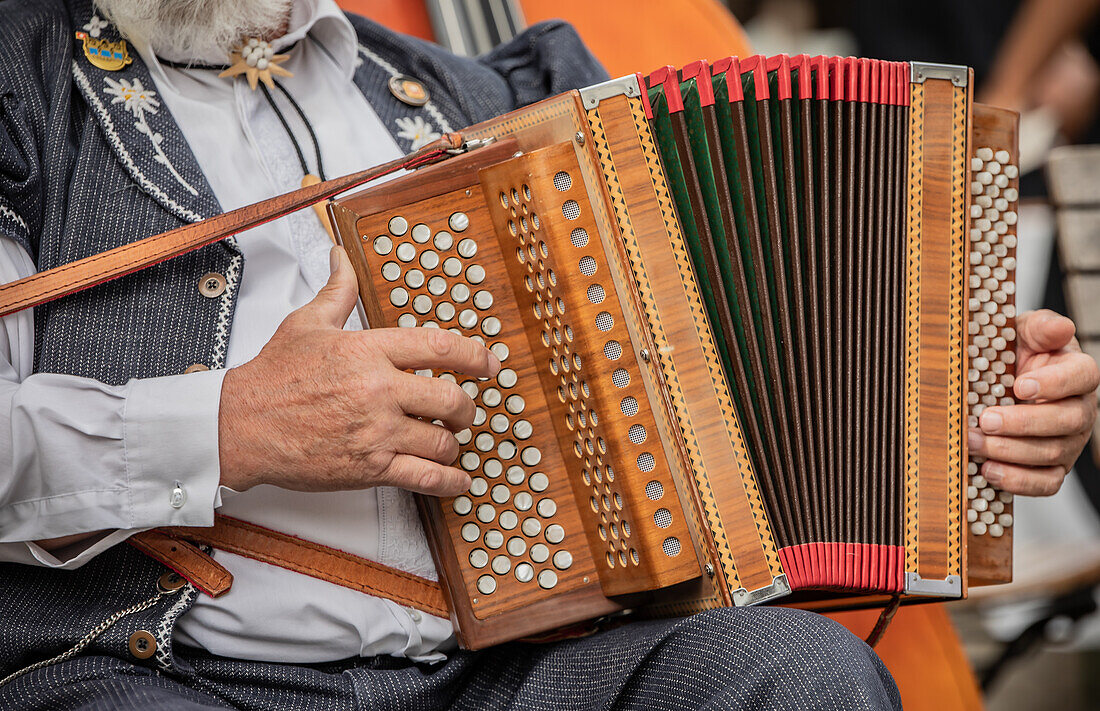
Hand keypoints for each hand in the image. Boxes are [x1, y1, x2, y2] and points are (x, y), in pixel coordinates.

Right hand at [218, 246, 499, 495]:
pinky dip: (450, 481)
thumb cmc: (272, 377)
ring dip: (454, 443)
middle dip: (468, 408)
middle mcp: (379, 389)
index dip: (476, 356)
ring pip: (443, 440)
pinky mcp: (370, 467)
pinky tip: (457, 479)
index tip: (489, 364)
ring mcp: (377, 431)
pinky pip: (426, 477)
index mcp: (369, 350)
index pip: (441, 347)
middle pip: (452, 398)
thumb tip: (341, 258)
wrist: (239, 426)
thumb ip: (337, 291)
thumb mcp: (307, 323)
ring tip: (449, 441)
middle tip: (465, 411)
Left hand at [969, 310, 1098, 494]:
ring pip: (1051, 453)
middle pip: (1066, 421)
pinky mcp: (1053, 467)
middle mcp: (1080, 410)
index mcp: (1078, 373)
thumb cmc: (1014, 354)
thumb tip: (1060, 327)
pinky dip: (1018, 481)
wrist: (998, 381)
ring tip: (974, 442)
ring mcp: (1069, 442)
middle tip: (984, 420)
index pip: (1081, 377)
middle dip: (1022, 423)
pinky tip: (989, 470)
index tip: (1019, 385)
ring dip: (1009, 451)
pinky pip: (1046, 483)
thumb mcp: (1024, 332)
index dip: (1054, 383)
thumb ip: (1042, 327)